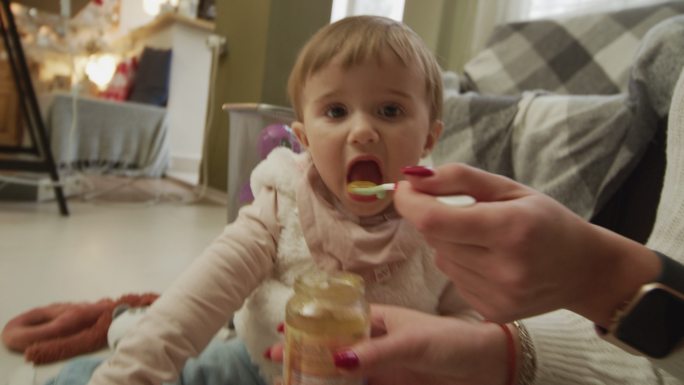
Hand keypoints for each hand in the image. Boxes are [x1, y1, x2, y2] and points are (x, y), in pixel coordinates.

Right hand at [267, 304, 510, 384]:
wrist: (487, 369)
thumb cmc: (452, 342)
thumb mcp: (413, 342)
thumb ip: (377, 352)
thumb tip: (337, 360)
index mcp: (379, 320)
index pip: (336, 318)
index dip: (310, 322)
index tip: (282, 326)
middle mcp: (376, 343)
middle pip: (332, 346)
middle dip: (304, 351)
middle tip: (276, 359)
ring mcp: (382, 367)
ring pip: (341, 371)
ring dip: (318, 375)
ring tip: (290, 379)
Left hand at [395, 164, 660, 324]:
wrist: (584, 270)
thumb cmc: (546, 221)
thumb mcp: (509, 188)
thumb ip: (458, 178)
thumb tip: (412, 177)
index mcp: (510, 228)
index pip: (435, 220)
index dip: (408, 203)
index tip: (403, 188)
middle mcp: (504, 268)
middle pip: (435, 239)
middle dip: (435, 219)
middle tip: (463, 212)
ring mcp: (499, 296)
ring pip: (442, 260)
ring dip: (450, 244)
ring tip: (485, 240)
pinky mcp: (493, 312)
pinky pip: (454, 280)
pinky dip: (462, 266)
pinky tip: (490, 262)